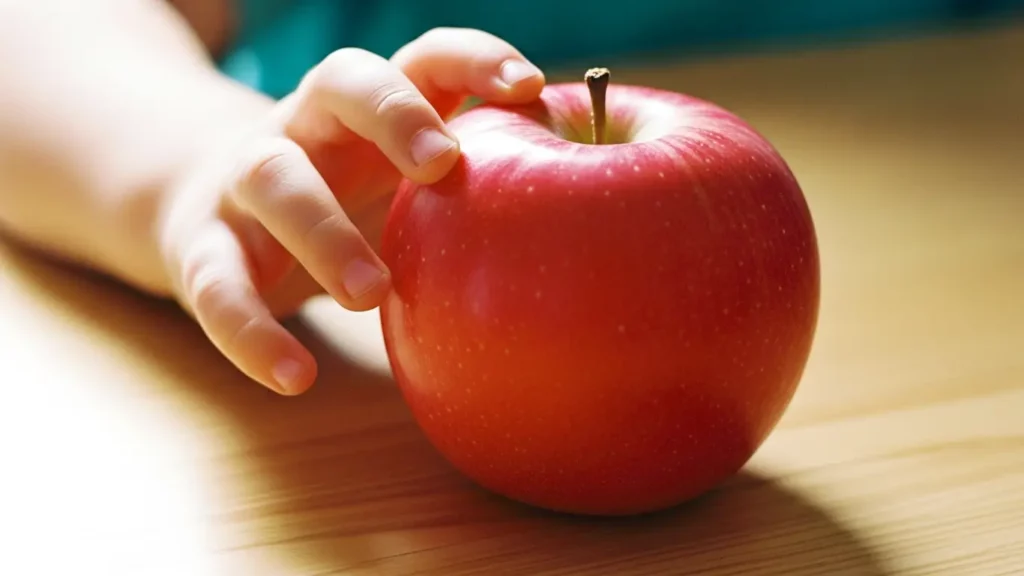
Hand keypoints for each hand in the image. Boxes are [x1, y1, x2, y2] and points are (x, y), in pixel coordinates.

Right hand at [157, 28, 544, 394]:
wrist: (205, 207)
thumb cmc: (338, 195)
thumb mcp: (393, 178)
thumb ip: (463, 190)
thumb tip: (579, 229)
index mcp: (365, 105)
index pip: (422, 57)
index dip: (472, 60)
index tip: (528, 87)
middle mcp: (305, 123)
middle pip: (340, 84)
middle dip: (393, 114)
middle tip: (442, 166)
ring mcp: (243, 179)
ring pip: (274, 180)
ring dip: (323, 231)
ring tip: (372, 293)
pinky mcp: (200, 246)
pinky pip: (217, 286)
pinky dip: (251, 331)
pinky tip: (296, 377)